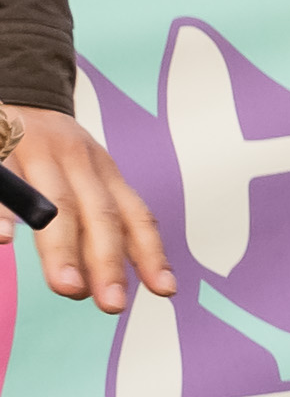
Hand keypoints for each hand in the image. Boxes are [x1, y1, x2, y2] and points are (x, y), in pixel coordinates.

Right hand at [3, 103, 174, 313]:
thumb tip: (98, 284)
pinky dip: (4, 213)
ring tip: (69, 287)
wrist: (19, 92)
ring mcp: (39, 155)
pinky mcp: (2, 151)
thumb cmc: (51, 150)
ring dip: (62, 248)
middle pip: (99, 214)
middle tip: (113, 304)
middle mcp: (79, 162)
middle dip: (109, 262)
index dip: (151, 253)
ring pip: (56, 205)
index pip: (135, 215)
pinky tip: (6, 240)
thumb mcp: (83, 175)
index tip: (166, 291)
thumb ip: (93, 221)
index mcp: (103, 172)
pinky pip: (4, 184)